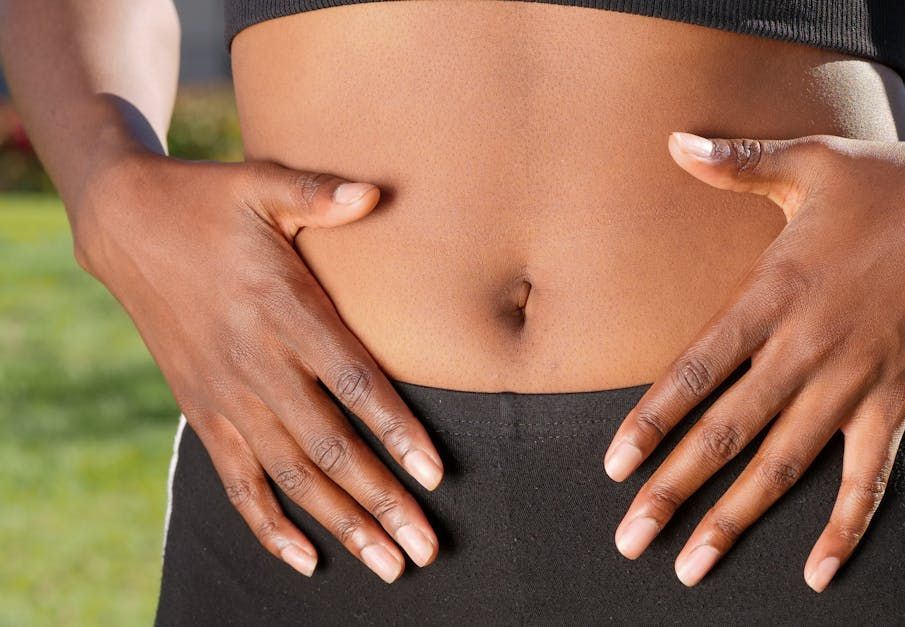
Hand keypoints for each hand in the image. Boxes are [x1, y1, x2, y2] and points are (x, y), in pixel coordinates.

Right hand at [72, 151, 444, 581]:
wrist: (127, 225)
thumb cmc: (209, 202)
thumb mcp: (261, 185)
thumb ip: (318, 194)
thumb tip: (374, 192)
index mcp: (284, 310)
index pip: (352, 383)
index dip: (396, 430)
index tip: (434, 474)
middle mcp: (257, 364)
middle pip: (329, 447)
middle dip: (381, 501)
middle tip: (424, 549)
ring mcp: (226, 396)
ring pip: (290, 476)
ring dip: (341, 524)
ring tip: (387, 564)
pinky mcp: (202, 412)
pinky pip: (236, 482)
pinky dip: (268, 525)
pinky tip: (306, 560)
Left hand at [604, 130, 904, 589]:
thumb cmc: (888, 181)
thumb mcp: (809, 161)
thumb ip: (737, 163)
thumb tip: (675, 141)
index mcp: (774, 294)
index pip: (696, 371)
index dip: (651, 422)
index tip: (614, 466)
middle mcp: (808, 349)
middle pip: (727, 434)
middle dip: (673, 491)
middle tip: (630, 539)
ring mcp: (856, 381)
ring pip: (784, 465)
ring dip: (737, 519)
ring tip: (694, 566)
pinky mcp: (900, 399)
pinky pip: (868, 478)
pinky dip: (845, 528)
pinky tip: (815, 573)